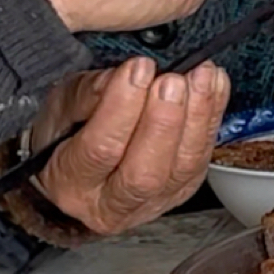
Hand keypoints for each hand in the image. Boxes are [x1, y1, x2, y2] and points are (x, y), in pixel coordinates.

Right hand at [30, 56, 229, 235]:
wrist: (80, 168)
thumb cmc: (66, 135)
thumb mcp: (60, 108)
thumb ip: (87, 94)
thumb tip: (120, 77)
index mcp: (71, 185)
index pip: (100, 150)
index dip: (122, 107)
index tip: (137, 69)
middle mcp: (111, 205)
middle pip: (145, 172)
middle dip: (163, 121)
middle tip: (172, 81)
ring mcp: (153, 203)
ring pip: (181, 168)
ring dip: (196, 117)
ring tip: (200, 76)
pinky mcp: (182, 190)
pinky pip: (202, 158)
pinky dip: (211, 117)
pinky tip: (213, 84)